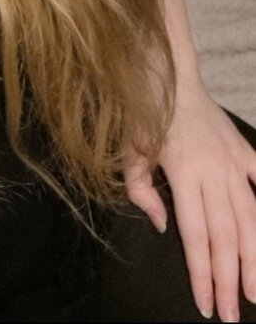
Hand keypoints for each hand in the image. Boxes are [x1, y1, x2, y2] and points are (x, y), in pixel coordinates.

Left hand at [123, 84, 255, 321]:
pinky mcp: (244, 151)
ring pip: (251, 219)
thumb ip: (141, 191)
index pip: (195, 235)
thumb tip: (163, 226)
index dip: (201, 273)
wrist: (167, 73)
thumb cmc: (143, 114)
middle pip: (227, 235)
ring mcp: (234, 162)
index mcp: (184, 173)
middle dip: (230, 279)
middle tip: (235, 315)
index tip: (207, 305)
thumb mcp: (129, 151)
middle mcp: (214, 171)